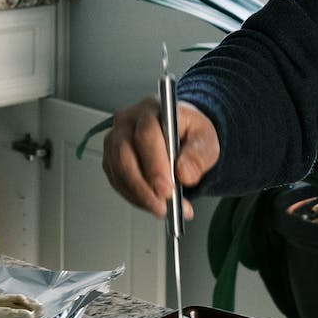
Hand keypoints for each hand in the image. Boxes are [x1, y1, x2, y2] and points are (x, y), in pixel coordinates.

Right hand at [100, 96, 220, 218]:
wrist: (180, 134)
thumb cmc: (189, 132)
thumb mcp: (205, 139)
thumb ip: (199, 154)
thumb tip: (184, 174)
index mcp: (152, 109)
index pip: (146, 134)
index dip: (155, 164)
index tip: (167, 189)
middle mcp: (128, 121)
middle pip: (125, 154)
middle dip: (144, 185)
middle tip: (163, 205)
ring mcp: (115, 140)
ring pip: (118, 170)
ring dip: (139, 195)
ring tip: (162, 209)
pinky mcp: (111, 159)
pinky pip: (117, 181)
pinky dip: (134, 197)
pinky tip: (152, 203)